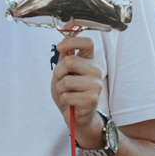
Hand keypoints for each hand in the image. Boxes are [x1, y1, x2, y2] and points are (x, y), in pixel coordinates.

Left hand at [50, 30, 103, 148]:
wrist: (74, 114)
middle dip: (58, 73)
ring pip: (66, 81)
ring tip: (67, 93)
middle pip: (70, 61)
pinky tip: (71, 102)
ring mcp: (96, 85)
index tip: (59, 47)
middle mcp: (96, 70)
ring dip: (60, 89)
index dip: (72, 41)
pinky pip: (67, 96)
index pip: (87, 42)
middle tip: (61, 81)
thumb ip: (64, 57)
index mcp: (89, 61)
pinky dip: (64, 100)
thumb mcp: (63, 72)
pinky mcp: (92, 99)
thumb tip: (63, 43)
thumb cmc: (69, 91)